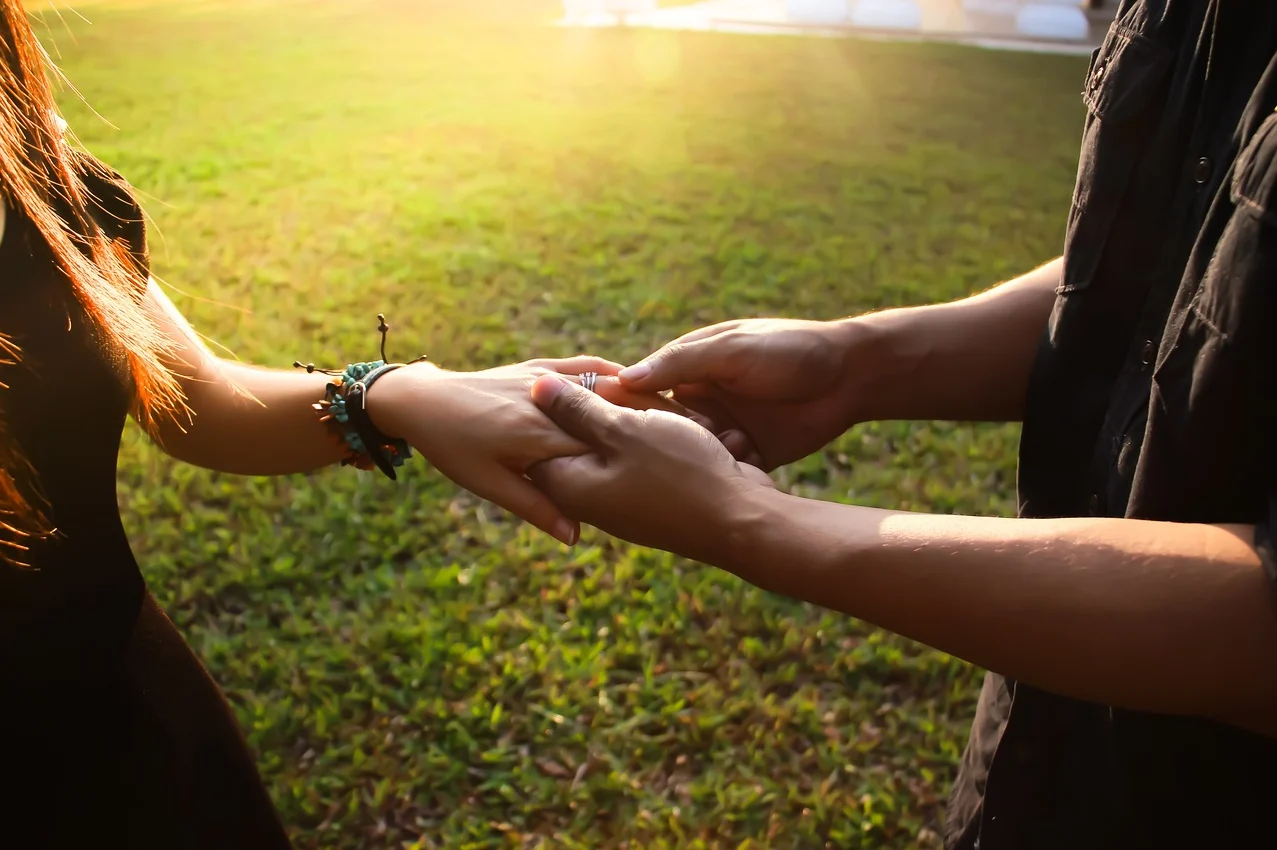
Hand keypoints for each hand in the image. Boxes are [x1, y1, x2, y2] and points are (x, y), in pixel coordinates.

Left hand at [368, 356, 678, 544]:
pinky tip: (635, 376)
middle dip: (653, 422)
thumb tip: (572, 537)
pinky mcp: (540, 365)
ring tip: (680, 406)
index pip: (605, 447)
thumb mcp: (490, 485)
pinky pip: (585, 363)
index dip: (646, 449)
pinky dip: (611, 370)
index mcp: (542, 439)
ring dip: (639, 396)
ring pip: (604, 386)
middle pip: (613, 416)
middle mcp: (549, 407)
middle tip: (705, 432)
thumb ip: (537, 508)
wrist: (419, 400)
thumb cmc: (452, 449)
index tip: (686, 455)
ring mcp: (546, 380)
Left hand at [526, 375, 774, 564]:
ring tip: (678, 418)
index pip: (540, 435)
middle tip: (644, 402)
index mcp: (569, 485)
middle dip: (612, 409)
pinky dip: (665, 439)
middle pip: (582, 436)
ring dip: (646, 422)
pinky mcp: (651, 499)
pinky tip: (693, 429)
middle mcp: (590, 499)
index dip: (564, 400)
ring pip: (620, 443)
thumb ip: (578, 409)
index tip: (595, 385)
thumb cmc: (680, 473)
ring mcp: (622, 502)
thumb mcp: (625, 430)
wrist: (742, 519)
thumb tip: (536, 387)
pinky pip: (647, 458)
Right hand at [617, 318, 862, 470]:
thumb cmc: (789, 349)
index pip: (642, 391)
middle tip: (656, 451)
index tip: (611, 426)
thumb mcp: (730, 349)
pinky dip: (727, 474)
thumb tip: (624, 379)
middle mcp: (702, 401)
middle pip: (662, 429)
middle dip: (659, 442)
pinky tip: (737, 468)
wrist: (851, 376)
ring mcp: (726, 431)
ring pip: (693, 456)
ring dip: (697, 459)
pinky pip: (726, 473)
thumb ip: (681, 363)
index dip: (625, 409)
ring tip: (712, 453)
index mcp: (691, 368)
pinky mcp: (751, 456)